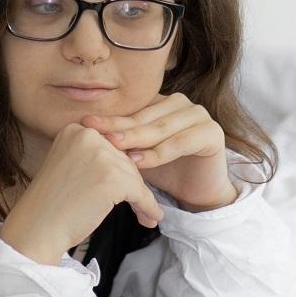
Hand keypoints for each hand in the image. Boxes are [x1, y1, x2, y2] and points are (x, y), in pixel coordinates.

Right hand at [0, 122, 164, 263]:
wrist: (37, 228)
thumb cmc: (51, 204)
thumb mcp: (68, 165)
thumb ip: (93, 157)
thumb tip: (130, 163)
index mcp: (75, 130)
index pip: (109, 147)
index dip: (117, 170)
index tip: (121, 188)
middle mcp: (88, 136)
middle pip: (124, 160)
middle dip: (131, 184)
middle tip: (138, 204)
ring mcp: (101, 157)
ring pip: (135, 178)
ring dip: (142, 198)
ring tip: (145, 215)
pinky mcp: (113, 179)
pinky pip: (142, 194)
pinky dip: (148, 207)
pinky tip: (151, 218)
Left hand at [83, 94, 238, 210]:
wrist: (195, 193)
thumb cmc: (163, 172)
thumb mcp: (136, 153)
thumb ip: (119, 141)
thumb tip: (82, 132)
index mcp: (162, 103)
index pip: (133, 110)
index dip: (110, 118)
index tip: (85, 124)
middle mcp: (181, 104)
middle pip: (146, 117)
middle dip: (120, 128)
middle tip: (97, 135)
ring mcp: (199, 115)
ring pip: (162, 127)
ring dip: (138, 139)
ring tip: (115, 148)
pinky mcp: (212, 133)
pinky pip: (181, 142)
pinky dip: (160, 152)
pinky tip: (139, 161)